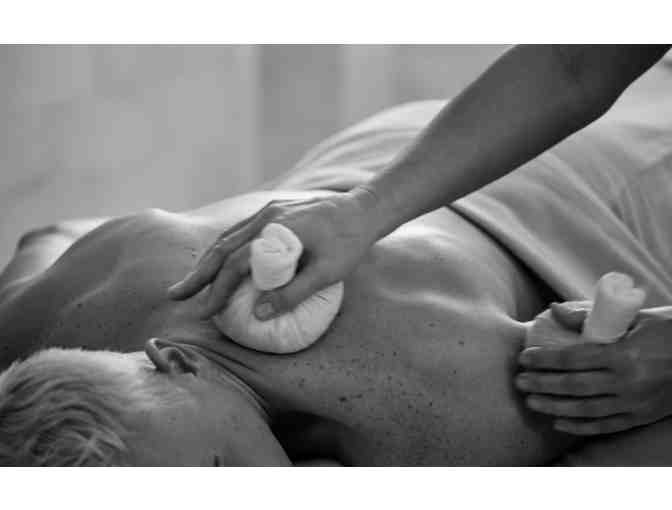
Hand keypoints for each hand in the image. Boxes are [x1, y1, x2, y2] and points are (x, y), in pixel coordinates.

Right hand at [168, 187, 380, 319]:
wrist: (364, 209)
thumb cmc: (349, 243)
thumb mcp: (327, 272)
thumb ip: (293, 293)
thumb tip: (258, 314)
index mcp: (275, 231)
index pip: (236, 263)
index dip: (218, 289)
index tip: (204, 311)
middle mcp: (265, 218)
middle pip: (221, 248)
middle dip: (198, 274)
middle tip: (176, 296)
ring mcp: (267, 212)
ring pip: (227, 238)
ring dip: (207, 262)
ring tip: (190, 283)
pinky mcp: (272, 212)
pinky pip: (239, 232)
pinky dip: (223, 250)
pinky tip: (218, 263)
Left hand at [516, 301, 671, 434]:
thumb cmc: (667, 331)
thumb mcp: (633, 317)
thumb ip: (590, 316)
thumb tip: (553, 310)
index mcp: (623, 354)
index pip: (572, 359)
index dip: (544, 360)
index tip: (524, 359)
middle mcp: (627, 382)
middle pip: (573, 386)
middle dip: (542, 385)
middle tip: (519, 382)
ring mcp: (634, 403)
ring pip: (585, 409)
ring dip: (554, 407)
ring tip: (531, 402)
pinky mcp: (641, 416)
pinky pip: (605, 425)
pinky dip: (580, 426)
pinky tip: (559, 422)